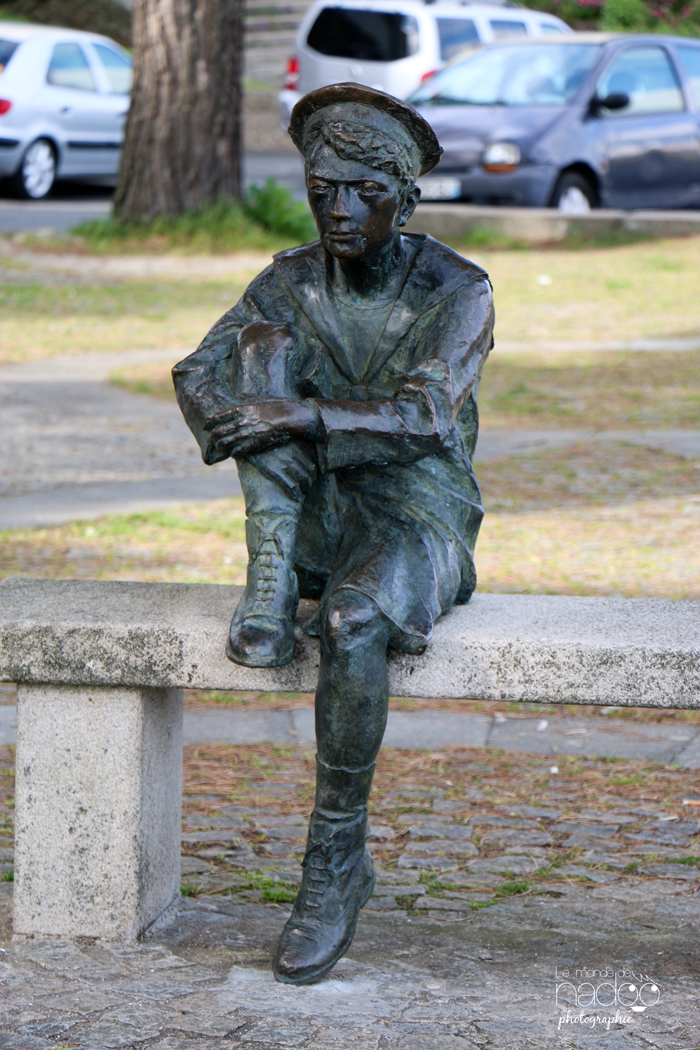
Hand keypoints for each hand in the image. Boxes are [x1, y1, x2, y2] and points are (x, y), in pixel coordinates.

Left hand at [206, 399, 322, 457]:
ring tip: (221, 448)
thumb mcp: (260, 398)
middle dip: (212, 437)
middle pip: (219, 431)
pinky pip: (239, 451)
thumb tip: (239, 395)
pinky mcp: (256, 443)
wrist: (292, 416)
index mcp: (242, 408)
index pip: (218, 416)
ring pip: (226, 443)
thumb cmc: (278, 406)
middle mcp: (243, 420)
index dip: (209, 423)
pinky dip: (234, 453)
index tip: (205, 427)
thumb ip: (247, 398)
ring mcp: (249, 433)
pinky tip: (234, 453)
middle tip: (211, 441)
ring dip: (222, 446)